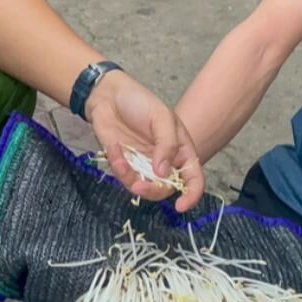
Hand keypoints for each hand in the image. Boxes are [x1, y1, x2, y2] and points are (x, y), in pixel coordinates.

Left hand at [85, 71, 204, 209]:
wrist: (108, 96)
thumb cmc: (140, 101)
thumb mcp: (161, 117)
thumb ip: (167, 144)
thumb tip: (163, 172)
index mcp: (181, 151)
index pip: (193, 179)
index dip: (191, 196)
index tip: (181, 206)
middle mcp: (164, 163)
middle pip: (166, 189)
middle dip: (153, 191)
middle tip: (139, 185)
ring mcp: (143, 166)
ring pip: (143, 188)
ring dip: (132, 181)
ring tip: (120, 163)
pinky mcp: (124, 166)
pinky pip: (124, 177)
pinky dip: (118, 168)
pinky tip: (114, 149)